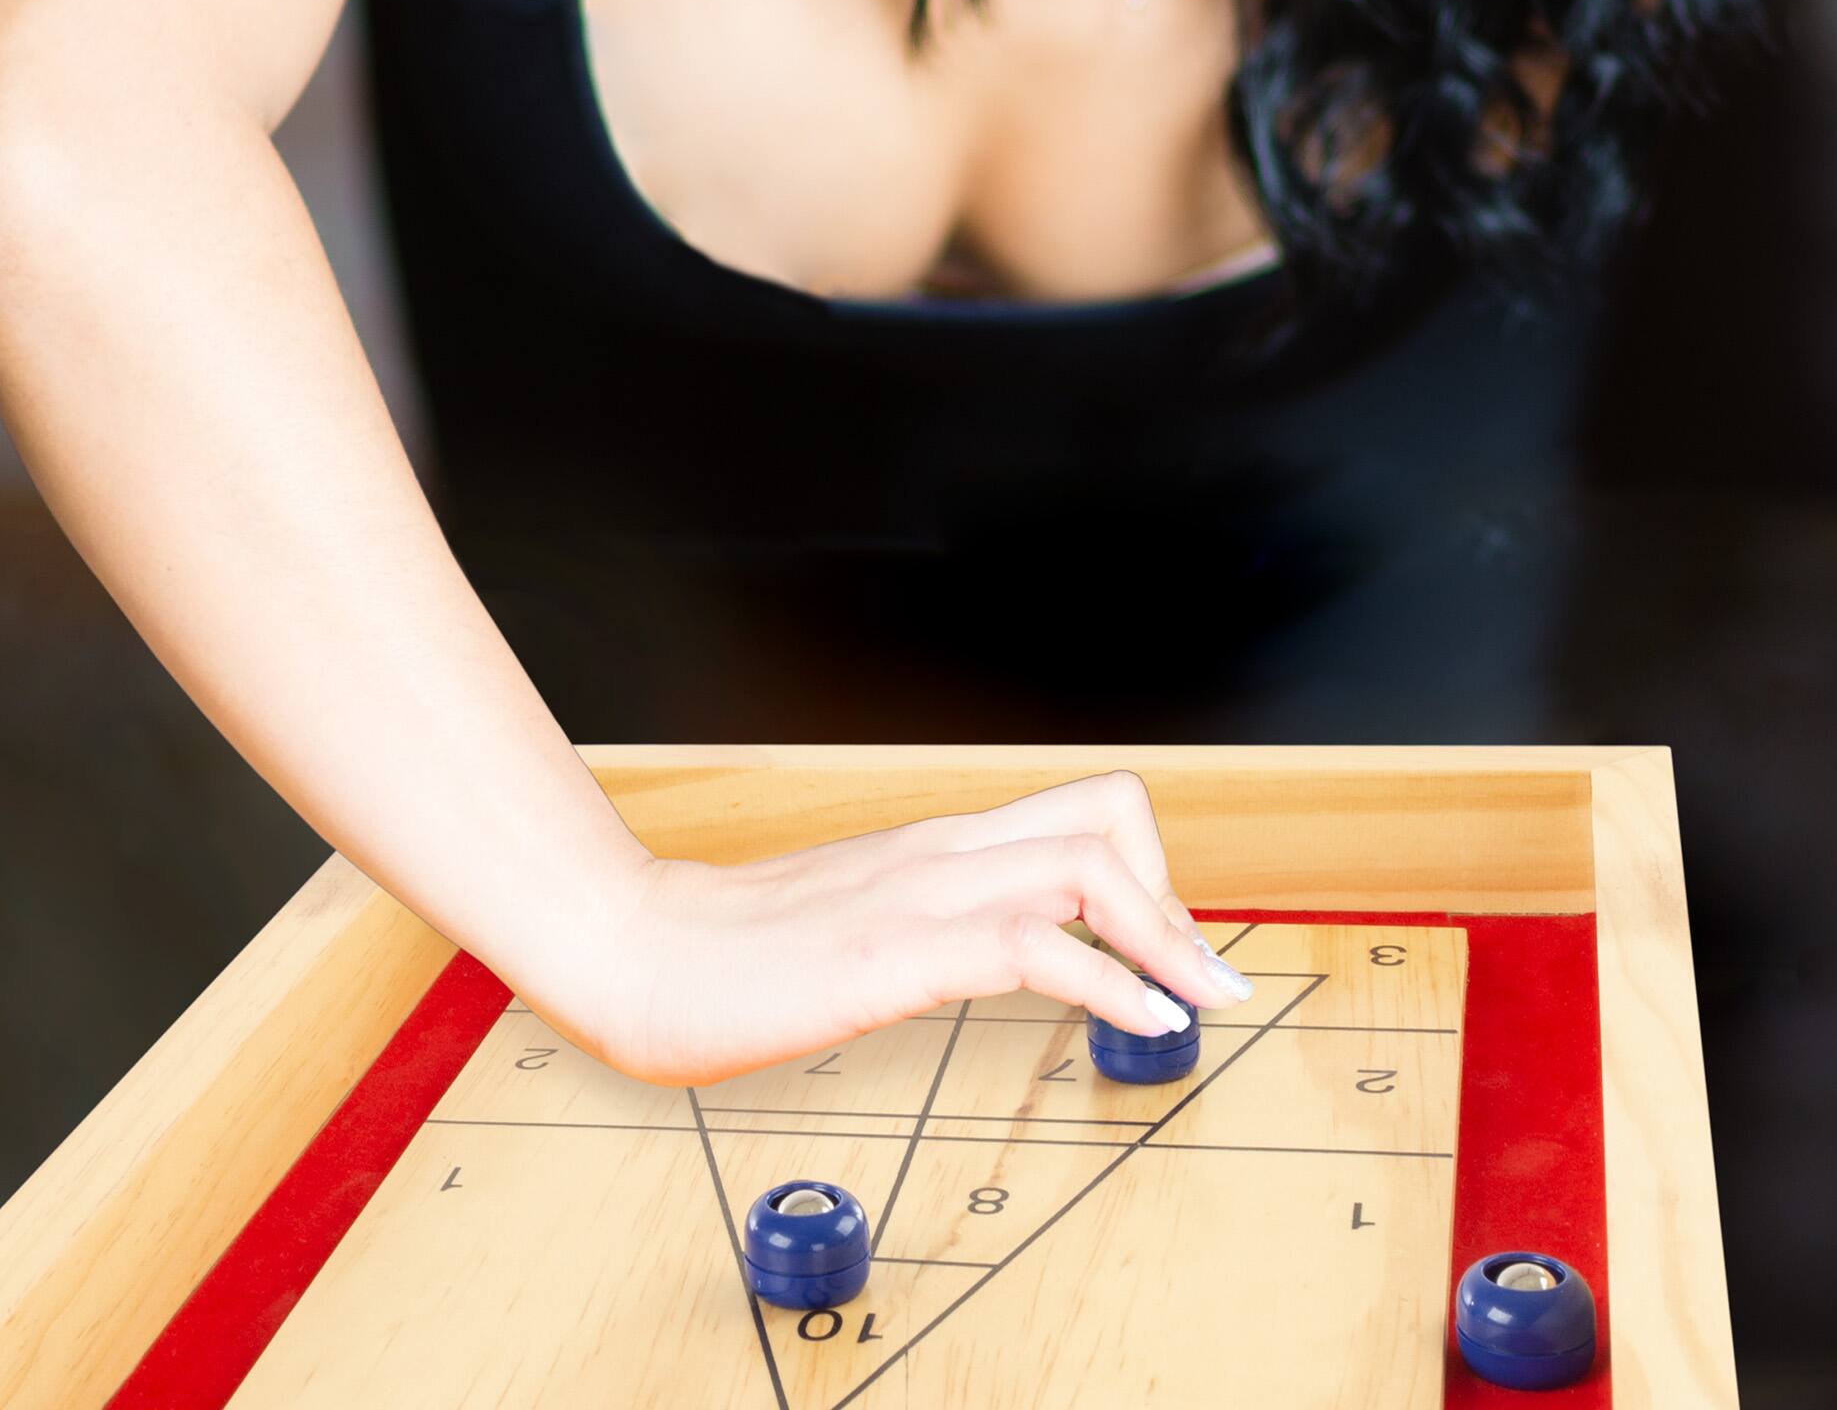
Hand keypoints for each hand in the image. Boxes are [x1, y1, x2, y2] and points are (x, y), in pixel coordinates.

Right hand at [581, 768, 1254, 1088]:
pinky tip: (1138, 1023)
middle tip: (1197, 982)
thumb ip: (919, 926)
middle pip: (1110, 818)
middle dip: (1177, 903)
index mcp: (935, 846)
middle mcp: (943, 851)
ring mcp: (922, 892)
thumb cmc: (731, 953)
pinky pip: (1034, 946)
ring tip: (1199, 1003)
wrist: (637, 953)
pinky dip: (1109, 982)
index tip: (1167, 953)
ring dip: (1167, 938)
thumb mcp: (855, 926)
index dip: (1148, 876)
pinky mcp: (898, 950)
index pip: (1084, 813)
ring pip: (1088, 865)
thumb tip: (982, 959)